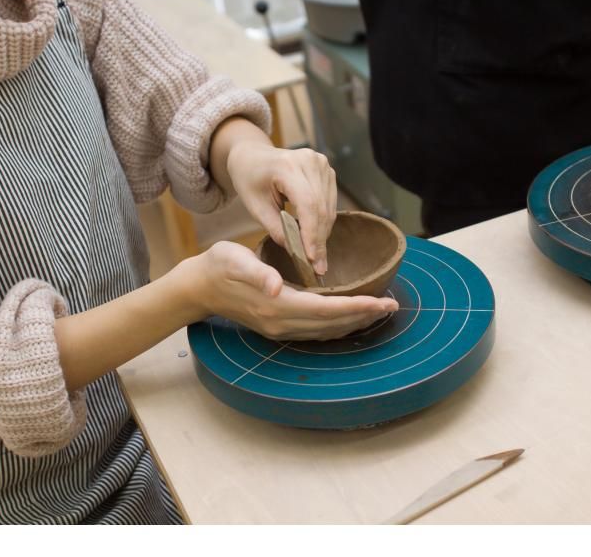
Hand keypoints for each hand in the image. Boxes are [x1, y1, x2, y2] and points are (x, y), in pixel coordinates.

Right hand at [180, 241, 397, 340]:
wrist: (198, 287)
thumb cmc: (218, 266)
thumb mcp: (234, 260)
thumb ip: (256, 272)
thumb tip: (276, 286)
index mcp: (276, 305)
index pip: (326, 309)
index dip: (356, 307)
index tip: (381, 301)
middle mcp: (281, 323)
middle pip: (332, 324)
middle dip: (364, 316)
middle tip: (393, 305)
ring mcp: (280, 329)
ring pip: (327, 331)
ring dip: (355, 323)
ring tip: (379, 311)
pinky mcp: (279, 327)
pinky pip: (317, 331)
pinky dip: (339, 325)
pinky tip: (351, 317)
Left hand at [226, 141, 336, 275]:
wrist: (253, 154)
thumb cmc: (249, 179)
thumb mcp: (255, 206)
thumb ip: (276, 228)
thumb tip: (296, 251)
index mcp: (287, 165)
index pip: (307, 204)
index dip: (311, 234)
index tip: (311, 260)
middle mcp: (309, 160)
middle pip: (321, 208)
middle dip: (319, 240)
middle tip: (318, 268)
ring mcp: (321, 163)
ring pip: (328, 207)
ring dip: (323, 234)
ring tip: (318, 258)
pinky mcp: (327, 169)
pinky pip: (330, 201)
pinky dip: (324, 222)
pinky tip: (317, 239)